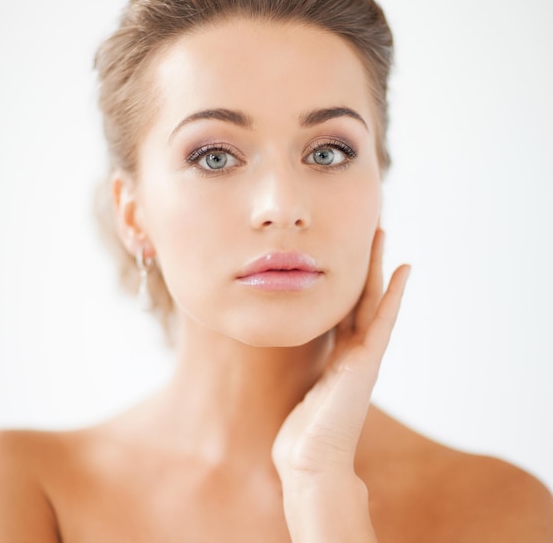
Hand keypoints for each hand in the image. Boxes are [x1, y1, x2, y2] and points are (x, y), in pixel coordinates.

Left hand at [272, 229, 409, 540]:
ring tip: (381, 234)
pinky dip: (395, 295)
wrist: (310, 464)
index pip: (346, 310)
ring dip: (377, 266)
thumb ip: (305, 375)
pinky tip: (402, 270)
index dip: (350, 282)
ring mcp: (364, 356)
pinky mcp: (367, 362)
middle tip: (370, 231)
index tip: (349, 256)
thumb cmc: (302, 435)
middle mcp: (355, 353)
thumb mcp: (301, 392)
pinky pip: (382, 320)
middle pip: (362, 298)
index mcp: (339, 357)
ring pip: (372, 300)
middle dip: (366, 264)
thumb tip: (293, 365)